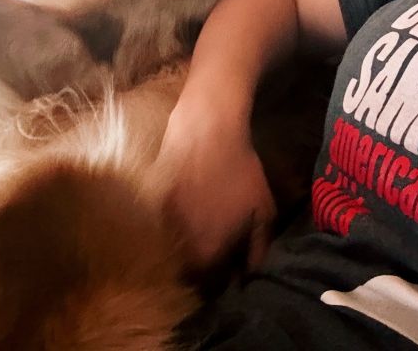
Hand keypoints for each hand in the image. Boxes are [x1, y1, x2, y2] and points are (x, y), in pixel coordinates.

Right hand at [148, 103, 276, 268]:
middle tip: (216, 245)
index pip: (209, 285)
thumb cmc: (240, 171)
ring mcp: (163, 224)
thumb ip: (258, 248)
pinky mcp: (153, 203)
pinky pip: (164, 223)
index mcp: (206, 253)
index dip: (219, 279)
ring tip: (203, 224)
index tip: (228, 267)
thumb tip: (250, 273)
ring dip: (187, 243)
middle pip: (188, 269)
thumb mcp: (264, 210)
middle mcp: (179, 246)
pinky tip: (190, 204)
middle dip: (202, 264)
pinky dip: (176, 220)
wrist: (206, 133)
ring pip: (175, 246)